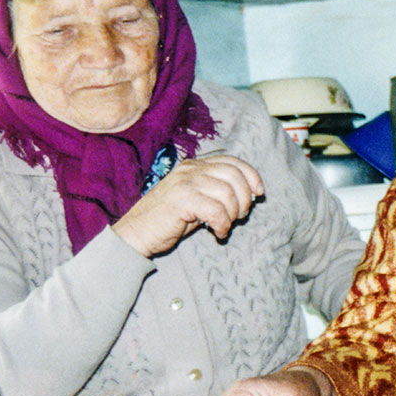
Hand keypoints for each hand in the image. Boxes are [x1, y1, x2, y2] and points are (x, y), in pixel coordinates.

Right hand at [112, 153, 263, 256]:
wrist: (136, 233)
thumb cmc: (168, 219)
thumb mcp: (196, 199)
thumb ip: (216, 191)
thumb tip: (249, 194)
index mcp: (195, 166)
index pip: (232, 162)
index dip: (251, 175)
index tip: (259, 193)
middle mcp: (191, 170)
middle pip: (234, 175)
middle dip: (244, 198)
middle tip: (239, 216)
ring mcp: (185, 182)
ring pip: (228, 193)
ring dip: (233, 214)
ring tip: (224, 225)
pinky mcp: (182, 199)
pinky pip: (217, 211)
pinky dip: (223, 224)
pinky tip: (217, 232)